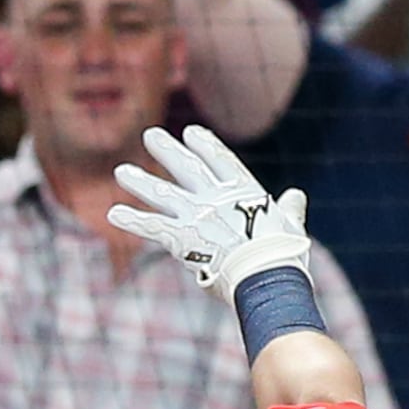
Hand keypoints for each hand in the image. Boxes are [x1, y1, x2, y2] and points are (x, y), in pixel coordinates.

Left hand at [106, 127, 312, 298]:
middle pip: (186, 167)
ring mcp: (196, 216)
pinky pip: (151, 227)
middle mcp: (215, 197)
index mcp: (243, 191)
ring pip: (162, 194)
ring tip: (121, 171)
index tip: (191, 132)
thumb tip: (296, 195)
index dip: (205, 144)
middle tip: (150, 134)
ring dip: (140, 182)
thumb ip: (289, 209)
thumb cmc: (283, 255)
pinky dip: (132, 220)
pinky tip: (113, 213)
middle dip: (166, 149)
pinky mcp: (182, 239)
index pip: (221, 160)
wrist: (265, 276)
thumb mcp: (290, 226)